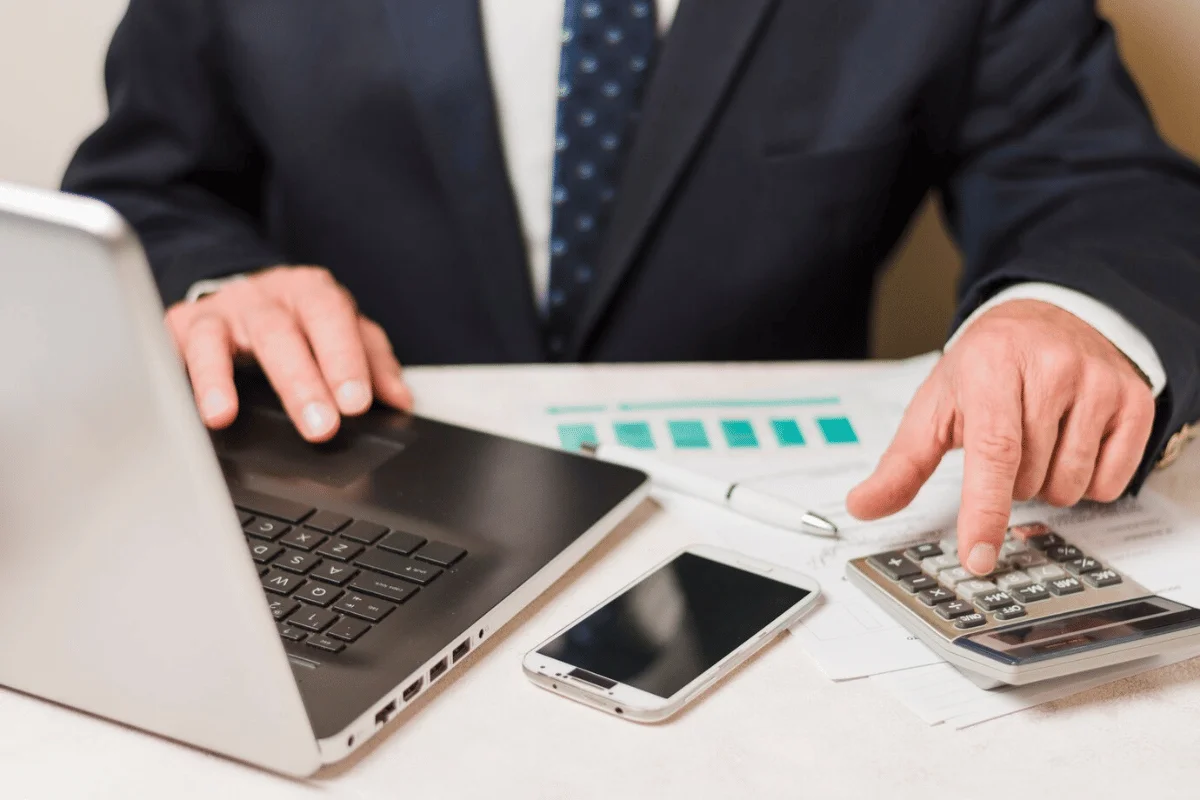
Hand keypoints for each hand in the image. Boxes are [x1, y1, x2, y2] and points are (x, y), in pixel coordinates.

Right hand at [165, 266, 413, 440]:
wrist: (242, 296)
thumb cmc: (300, 321)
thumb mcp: (343, 333)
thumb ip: (373, 362)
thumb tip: (400, 401)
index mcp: (311, 293)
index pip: (331, 318)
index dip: (343, 360)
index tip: (356, 403)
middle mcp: (264, 297)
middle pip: (280, 333)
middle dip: (300, 381)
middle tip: (319, 425)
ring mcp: (218, 311)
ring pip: (217, 338)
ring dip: (220, 380)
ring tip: (225, 415)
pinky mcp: (179, 328)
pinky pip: (173, 353)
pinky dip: (181, 381)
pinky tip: (189, 409)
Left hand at [847, 300, 1154, 574]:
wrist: (1042, 319)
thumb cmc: (985, 368)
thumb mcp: (935, 407)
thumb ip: (900, 464)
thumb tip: (862, 506)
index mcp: (991, 367)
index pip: (993, 452)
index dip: (985, 512)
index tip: (977, 556)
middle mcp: (1049, 368)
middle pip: (1028, 478)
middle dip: (1009, 482)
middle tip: (1005, 443)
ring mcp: (1097, 381)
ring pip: (1069, 484)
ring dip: (1047, 483)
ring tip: (1037, 440)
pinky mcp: (1133, 399)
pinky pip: (1111, 480)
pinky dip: (1088, 480)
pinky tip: (1072, 442)